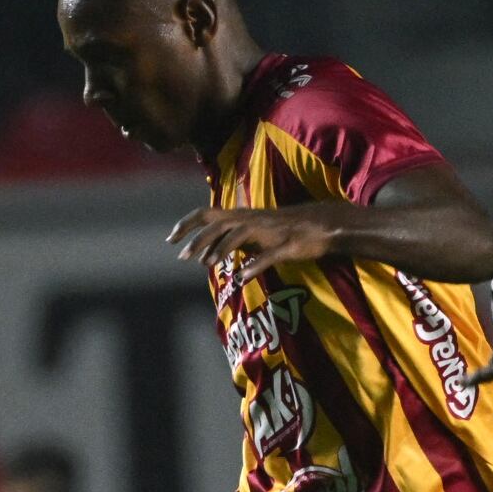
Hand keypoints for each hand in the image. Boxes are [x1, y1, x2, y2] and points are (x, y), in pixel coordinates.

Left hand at [168, 205, 339, 281]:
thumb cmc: (285, 230)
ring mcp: (269, 232)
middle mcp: (252, 220)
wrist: (322, 224)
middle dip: (199, 239)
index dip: (187, 224)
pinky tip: (242, 278)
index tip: (170, 239)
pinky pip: (268, 256)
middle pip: (218, 224)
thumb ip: (232, 239)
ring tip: (207, 264)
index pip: (207, 213)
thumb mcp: (254, 231)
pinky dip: (254, 266)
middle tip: (183, 257)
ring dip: (221, 248)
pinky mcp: (286, 245)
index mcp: (242, 216)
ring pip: (239, 234)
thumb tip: (208, 253)